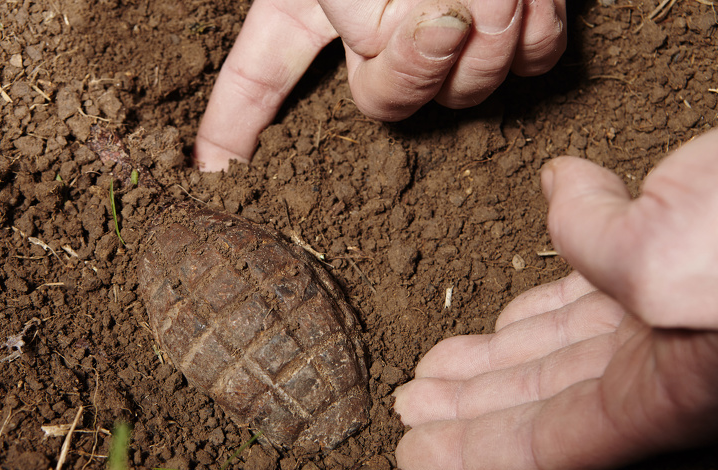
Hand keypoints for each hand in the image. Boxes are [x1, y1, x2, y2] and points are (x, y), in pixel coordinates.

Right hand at [194, 0, 566, 169]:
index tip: (212, 175)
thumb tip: (426, 39)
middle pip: (382, 103)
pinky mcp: (515, 30)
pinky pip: (529, 65)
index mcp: (314, 4)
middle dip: (414, 69)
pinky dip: (535, 33)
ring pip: (461, 94)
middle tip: (443, 18)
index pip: (258, 77)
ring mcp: (446, 38)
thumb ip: (352, 8)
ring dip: (484, 43)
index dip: (232, 129)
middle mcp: (376, 31)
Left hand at [393, 129, 717, 469]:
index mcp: (673, 387)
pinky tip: (516, 299)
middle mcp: (671, 358)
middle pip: (545, 398)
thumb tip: (561, 189)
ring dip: (500, 354)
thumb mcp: (681, 259)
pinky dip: (550, 282)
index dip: (476, 452)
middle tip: (413, 405)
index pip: (550, 443)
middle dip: (475, 403)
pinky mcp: (676, 253)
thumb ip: (604, 247)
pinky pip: (595, 280)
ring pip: (563, 344)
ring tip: (443, 364)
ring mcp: (671, 307)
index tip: (415, 452)